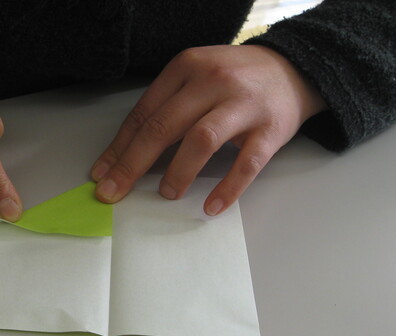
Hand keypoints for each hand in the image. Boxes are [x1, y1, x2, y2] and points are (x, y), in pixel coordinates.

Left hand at [90, 45, 326, 214]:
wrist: (294, 69)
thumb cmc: (233, 81)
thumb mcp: (195, 79)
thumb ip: (165, 108)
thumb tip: (126, 155)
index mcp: (186, 68)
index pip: (144, 112)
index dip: (119, 147)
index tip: (101, 174)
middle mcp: (213, 81)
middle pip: (164, 126)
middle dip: (133, 164)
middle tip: (115, 192)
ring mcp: (244, 104)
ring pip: (202, 140)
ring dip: (178, 172)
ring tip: (165, 194)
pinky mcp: (271, 128)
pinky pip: (246, 163)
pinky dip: (227, 188)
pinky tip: (211, 206)